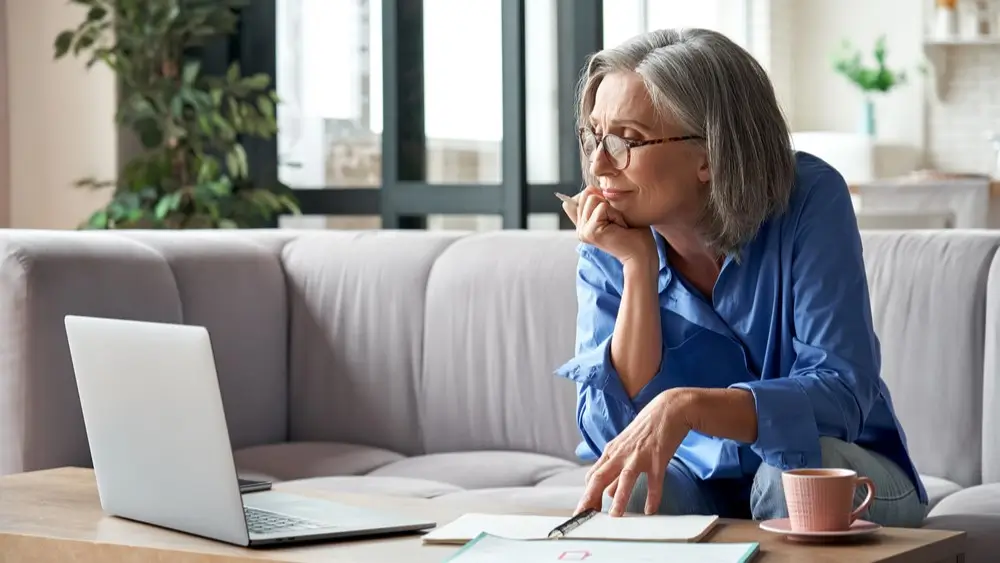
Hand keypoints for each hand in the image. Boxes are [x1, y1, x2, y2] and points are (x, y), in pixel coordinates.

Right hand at [560, 187, 655, 268]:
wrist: (641, 255)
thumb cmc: (634, 235)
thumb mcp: (614, 213)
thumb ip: (597, 204)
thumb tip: (586, 189)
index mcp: (583, 224)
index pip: (582, 196)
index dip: (601, 198)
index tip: (613, 217)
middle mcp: (580, 228)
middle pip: (587, 194)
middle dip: (608, 203)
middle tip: (617, 222)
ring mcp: (583, 230)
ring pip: (593, 198)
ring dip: (612, 209)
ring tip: (618, 225)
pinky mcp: (590, 231)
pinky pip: (602, 207)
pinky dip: (616, 215)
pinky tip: (620, 228)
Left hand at [575, 389, 693, 516]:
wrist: (668, 409)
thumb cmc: (646, 428)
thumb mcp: (626, 448)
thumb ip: (616, 470)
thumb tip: (607, 492)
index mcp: (612, 451)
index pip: (593, 475)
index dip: (587, 494)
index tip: (583, 510)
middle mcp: (621, 454)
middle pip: (600, 477)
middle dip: (590, 497)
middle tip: (584, 515)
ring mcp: (639, 455)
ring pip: (625, 479)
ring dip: (619, 498)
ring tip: (615, 516)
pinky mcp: (657, 457)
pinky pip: (654, 481)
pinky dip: (652, 497)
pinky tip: (650, 510)